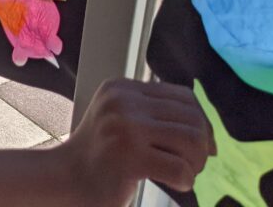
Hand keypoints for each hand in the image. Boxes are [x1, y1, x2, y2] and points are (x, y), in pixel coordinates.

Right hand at [62, 79, 213, 206]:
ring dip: (196, 163)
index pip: (183, 97)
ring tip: (183, 173)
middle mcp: (122, 102)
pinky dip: (186, 181)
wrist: (65, 179)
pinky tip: (175, 184)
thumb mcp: (120, 118)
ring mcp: (125, 129)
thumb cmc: (100, 154)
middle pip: (192, 118)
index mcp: (121, 88)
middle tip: (191, 164)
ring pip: (192, 141)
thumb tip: (206, 127)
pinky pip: (181, 168)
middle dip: (201, 146)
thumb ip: (152, 111)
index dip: (201, 122)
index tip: (201, 145)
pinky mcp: (129, 158)